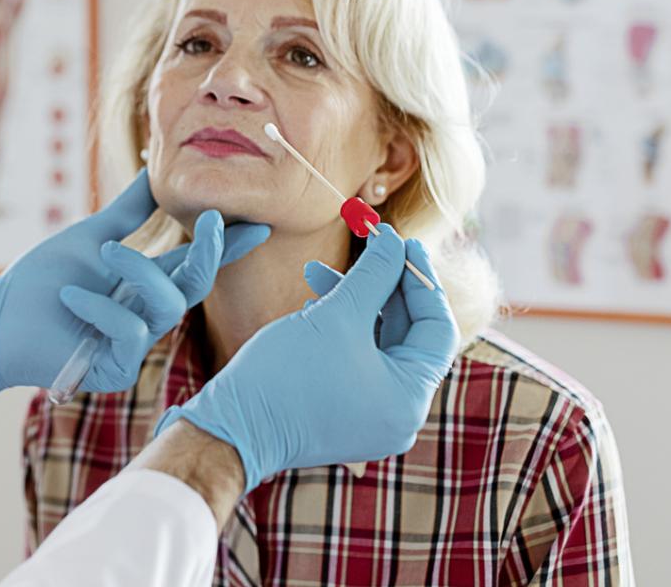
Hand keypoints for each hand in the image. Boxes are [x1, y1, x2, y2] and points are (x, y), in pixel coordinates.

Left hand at [0, 170, 270, 394]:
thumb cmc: (40, 281)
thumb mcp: (91, 238)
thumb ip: (128, 211)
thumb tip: (154, 170)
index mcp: (143, 285)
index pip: (193, 262)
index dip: (227, 245)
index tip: (259, 222)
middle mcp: (146, 315)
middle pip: (195, 284)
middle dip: (210, 251)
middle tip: (213, 217)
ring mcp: (134, 345)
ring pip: (167, 305)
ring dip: (137, 271)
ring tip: (102, 253)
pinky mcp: (116, 370)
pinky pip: (130, 332)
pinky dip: (101, 307)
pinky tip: (72, 296)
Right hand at [154, 225, 456, 491]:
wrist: (233, 429)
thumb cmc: (287, 376)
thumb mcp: (338, 315)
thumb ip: (375, 274)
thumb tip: (396, 241)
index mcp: (409, 398)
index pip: (437, 328)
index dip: (421, 279)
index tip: (403, 242)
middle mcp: (399, 414)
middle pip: (408, 335)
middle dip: (382, 286)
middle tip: (365, 246)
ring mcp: (371, 417)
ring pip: (378, 345)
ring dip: (354, 303)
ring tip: (316, 272)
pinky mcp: (344, 414)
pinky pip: (357, 362)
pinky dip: (341, 330)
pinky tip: (311, 305)